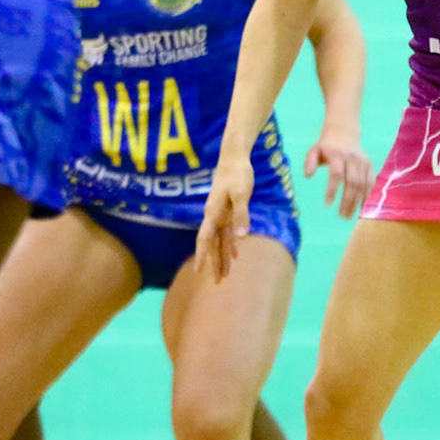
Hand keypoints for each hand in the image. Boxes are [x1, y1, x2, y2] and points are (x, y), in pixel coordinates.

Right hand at [194, 159, 254, 281]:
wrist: (235, 157)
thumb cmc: (237, 173)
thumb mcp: (241, 193)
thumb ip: (241, 214)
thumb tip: (241, 236)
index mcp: (213, 213)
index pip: (205, 239)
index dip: (202, 256)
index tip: (199, 272)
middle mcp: (214, 216)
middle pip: (211, 244)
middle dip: (213, 263)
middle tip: (217, 283)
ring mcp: (221, 214)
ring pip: (220, 241)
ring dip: (223, 257)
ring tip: (225, 275)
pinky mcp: (229, 211)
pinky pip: (228, 232)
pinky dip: (231, 244)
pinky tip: (236, 255)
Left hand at [305, 132, 372, 218]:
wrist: (344, 132)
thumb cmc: (326, 147)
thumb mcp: (314, 150)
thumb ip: (309, 161)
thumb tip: (308, 176)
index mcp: (338, 155)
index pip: (337, 174)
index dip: (332, 190)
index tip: (327, 204)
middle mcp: (353, 158)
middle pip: (352, 182)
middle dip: (347, 200)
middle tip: (342, 216)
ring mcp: (363, 162)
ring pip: (363, 184)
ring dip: (357, 201)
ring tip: (349, 215)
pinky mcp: (369, 165)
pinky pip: (370, 182)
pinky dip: (366, 195)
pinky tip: (360, 206)